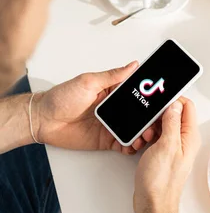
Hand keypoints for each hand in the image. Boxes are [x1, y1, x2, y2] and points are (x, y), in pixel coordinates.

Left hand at [35, 62, 156, 152]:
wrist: (44, 120)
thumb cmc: (61, 97)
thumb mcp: (88, 81)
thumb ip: (112, 76)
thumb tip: (132, 65)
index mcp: (112, 91)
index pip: (137, 93)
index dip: (150, 97)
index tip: (162, 99)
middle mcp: (114, 108)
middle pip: (139, 114)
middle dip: (150, 119)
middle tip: (157, 123)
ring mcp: (111, 125)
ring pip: (134, 130)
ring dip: (143, 133)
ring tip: (147, 136)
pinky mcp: (105, 139)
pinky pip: (123, 144)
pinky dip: (131, 146)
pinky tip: (135, 146)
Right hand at [134, 98, 199, 212]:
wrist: (153, 204)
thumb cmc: (160, 181)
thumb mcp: (166, 146)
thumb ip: (172, 122)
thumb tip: (175, 104)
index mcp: (190, 136)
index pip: (186, 106)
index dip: (172, 100)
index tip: (158, 100)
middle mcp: (184, 140)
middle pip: (174, 114)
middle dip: (158, 114)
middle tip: (148, 123)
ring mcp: (174, 147)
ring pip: (163, 124)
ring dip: (151, 126)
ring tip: (144, 136)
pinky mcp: (163, 153)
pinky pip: (157, 136)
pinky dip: (148, 136)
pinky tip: (141, 143)